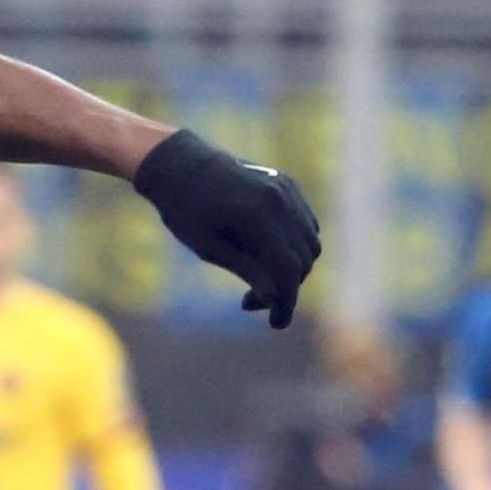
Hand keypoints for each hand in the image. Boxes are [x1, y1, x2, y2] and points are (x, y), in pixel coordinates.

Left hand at [132, 129, 321, 329]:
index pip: (287, 270)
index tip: (276, 325)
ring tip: (256, 280)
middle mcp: (281, 200)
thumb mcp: (209, 248)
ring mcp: (287, 190)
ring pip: (309, 243)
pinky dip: (294, 246)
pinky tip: (266, 255)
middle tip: (250, 301)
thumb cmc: (185, 211)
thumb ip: (247, 270)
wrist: (181, 164)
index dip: (285, 303)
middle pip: (303, 260)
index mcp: (259, 217)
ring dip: (291, 269)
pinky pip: (305, 224)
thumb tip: (276, 297)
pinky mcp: (287, 185)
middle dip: (284, 288)